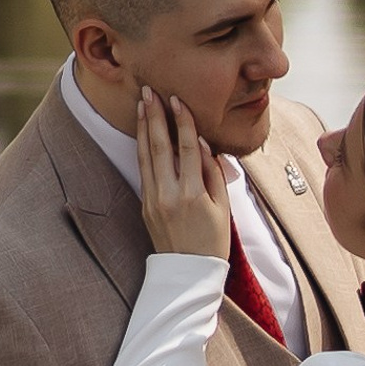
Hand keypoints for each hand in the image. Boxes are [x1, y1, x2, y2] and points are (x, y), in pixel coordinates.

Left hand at [136, 86, 233, 261]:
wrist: (188, 273)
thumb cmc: (212, 240)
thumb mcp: (223, 207)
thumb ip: (213, 173)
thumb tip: (203, 143)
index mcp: (193, 194)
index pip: (187, 148)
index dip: (182, 121)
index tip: (177, 100)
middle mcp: (169, 194)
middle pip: (160, 146)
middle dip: (154, 116)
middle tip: (149, 92)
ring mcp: (153, 200)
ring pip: (146, 156)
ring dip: (143, 128)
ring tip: (141, 105)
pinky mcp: (145, 205)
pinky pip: (143, 170)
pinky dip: (142, 148)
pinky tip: (142, 133)